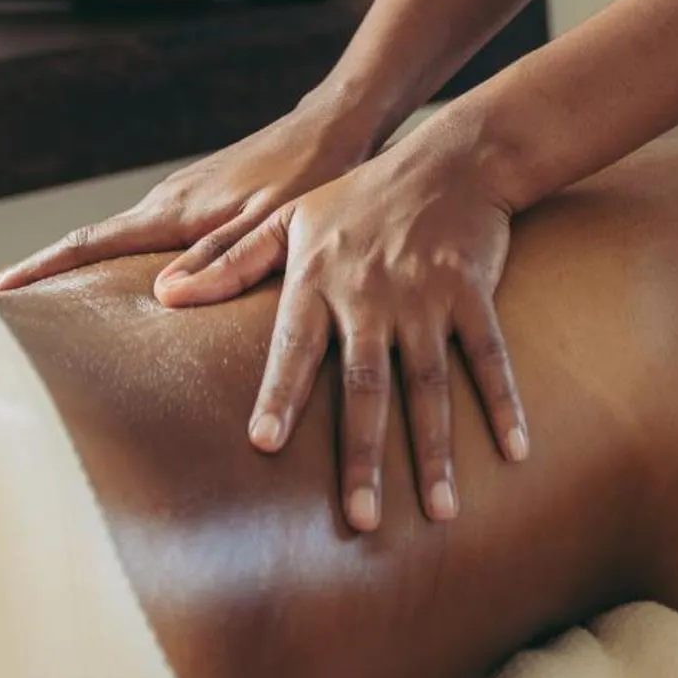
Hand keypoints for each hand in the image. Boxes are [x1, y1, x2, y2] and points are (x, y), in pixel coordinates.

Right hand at [0, 92, 370, 293]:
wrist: (334, 124)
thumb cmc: (308, 177)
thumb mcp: (272, 224)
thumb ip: (223, 259)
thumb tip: (162, 297)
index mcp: (175, 211)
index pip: (90, 245)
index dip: (40, 270)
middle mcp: (168, 201)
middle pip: (92, 244)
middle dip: (45, 276)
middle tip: (3, 318)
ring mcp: (183, 197)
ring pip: (119, 240)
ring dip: (81, 269)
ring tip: (48, 310)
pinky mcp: (202, 199)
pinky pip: (147, 235)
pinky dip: (121, 259)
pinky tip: (127, 286)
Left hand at [155, 130, 528, 530]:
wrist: (448, 158)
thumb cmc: (360, 195)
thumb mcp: (289, 218)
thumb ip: (228, 261)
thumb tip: (162, 295)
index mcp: (318, 278)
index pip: (292, 345)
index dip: (279, 393)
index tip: (263, 444)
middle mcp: (369, 291)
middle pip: (364, 384)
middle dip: (363, 455)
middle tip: (361, 520)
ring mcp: (424, 292)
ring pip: (428, 382)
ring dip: (434, 450)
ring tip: (440, 511)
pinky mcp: (471, 289)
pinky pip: (489, 354)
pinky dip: (503, 402)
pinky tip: (515, 452)